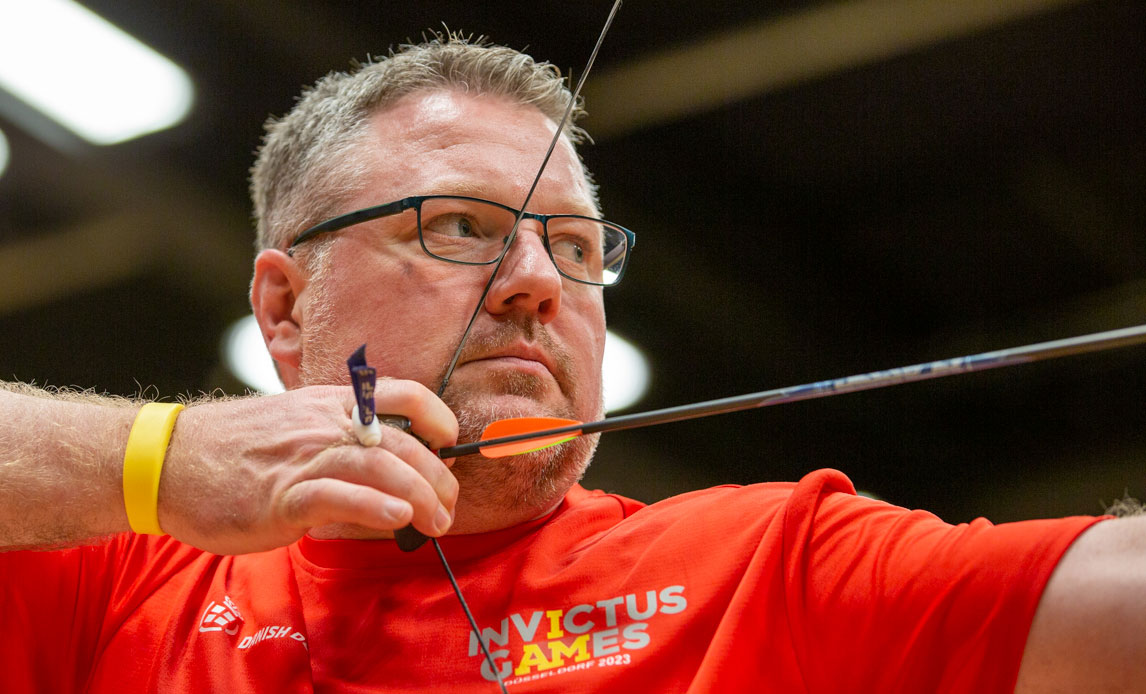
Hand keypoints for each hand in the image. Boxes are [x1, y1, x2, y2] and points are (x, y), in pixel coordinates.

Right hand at [157, 384, 457, 554]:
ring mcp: (304, 458)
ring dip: (421, 496)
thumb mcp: (295, 427)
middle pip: (404, 442)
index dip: (437, 416)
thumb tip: (388, 470)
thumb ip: (339, 441)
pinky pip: (339, 496)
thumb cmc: (234, 451)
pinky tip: (398, 518)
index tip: (449, 443)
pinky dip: (375, 506)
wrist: (165, 460)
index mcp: (331, 405)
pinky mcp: (282, 496)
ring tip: (439, 521)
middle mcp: (325, 425)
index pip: (404, 394)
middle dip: (438, 477)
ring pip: (381, 467)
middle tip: (449, 507)